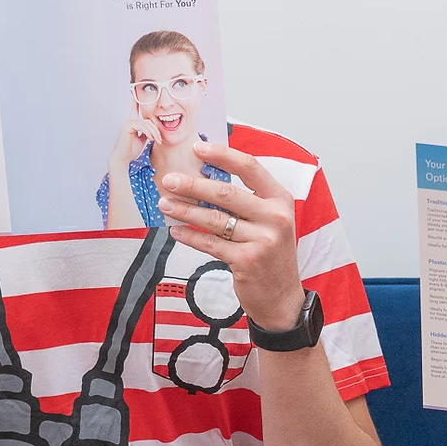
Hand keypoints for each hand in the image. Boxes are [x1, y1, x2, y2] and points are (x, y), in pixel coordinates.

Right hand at [110, 104, 158, 168]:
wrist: (123, 158)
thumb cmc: (132, 150)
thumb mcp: (143, 139)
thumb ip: (147, 132)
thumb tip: (153, 128)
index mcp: (133, 124)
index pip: (135, 110)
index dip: (135, 101)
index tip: (133, 90)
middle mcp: (130, 121)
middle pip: (149, 120)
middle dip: (156, 130)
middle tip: (159, 140)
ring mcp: (128, 123)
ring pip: (147, 123)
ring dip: (154, 133)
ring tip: (156, 141)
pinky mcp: (127, 126)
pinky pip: (142, 126)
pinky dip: (149, 133)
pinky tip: (150, 139)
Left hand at [159, 140, 305, 330]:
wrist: (281, 297)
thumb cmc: (270, 253)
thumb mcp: (269, 221)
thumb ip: (247, 200)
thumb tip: (204, 177)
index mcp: (280, 200)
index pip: (250, 168)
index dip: (222, 155)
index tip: (197, 148)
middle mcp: (275, 217)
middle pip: (226, 193)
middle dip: (193, 185)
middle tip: (168, 180)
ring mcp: (262, 240)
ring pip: (214, 219)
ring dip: (185, 210)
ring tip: (165, 204)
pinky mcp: (246, 261)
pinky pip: (210, 244)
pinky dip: (189, 236)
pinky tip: (175, 231)